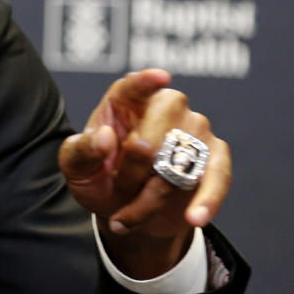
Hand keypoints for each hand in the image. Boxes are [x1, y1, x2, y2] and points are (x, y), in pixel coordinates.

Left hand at [58, 68, 230, 278]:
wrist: (126, 210)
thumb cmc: (99, 177)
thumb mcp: (76, 166)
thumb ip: (81, 150)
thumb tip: (104, 137)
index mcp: (125, 100)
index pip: (134, 86)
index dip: (146, 81)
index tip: (160, 77)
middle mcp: (165, 106)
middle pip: (154, 134)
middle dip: (133, 169)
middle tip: (118, 185)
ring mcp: (194, 129)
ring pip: (179, 163)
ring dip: (151, 197)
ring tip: (128, 215)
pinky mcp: (215, 157)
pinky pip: (217, 177)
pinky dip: (206, 200)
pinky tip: (194, 216)